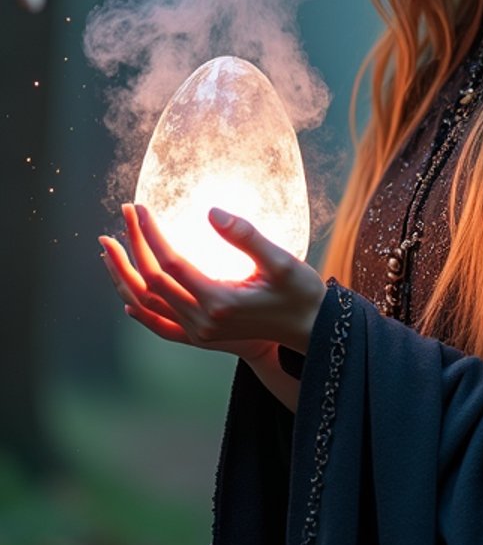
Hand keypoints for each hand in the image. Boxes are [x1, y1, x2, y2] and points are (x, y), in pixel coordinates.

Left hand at [99, 203, 325, 359]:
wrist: (310, 330)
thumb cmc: (300, 293)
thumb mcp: (281, 261)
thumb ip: (245, 236)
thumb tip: (210, 211)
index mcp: (219, 301)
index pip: (171, 262)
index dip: (152, 233)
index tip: (141, 207)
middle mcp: (203, 321)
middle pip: (153, 281)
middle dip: (134, 245)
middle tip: (124, 214)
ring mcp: (200, 332)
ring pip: (149, 303)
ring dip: (126, 274)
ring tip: (110, 248)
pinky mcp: (202, 337)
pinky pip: (160, 323)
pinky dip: (140, 308)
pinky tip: (126, 296)